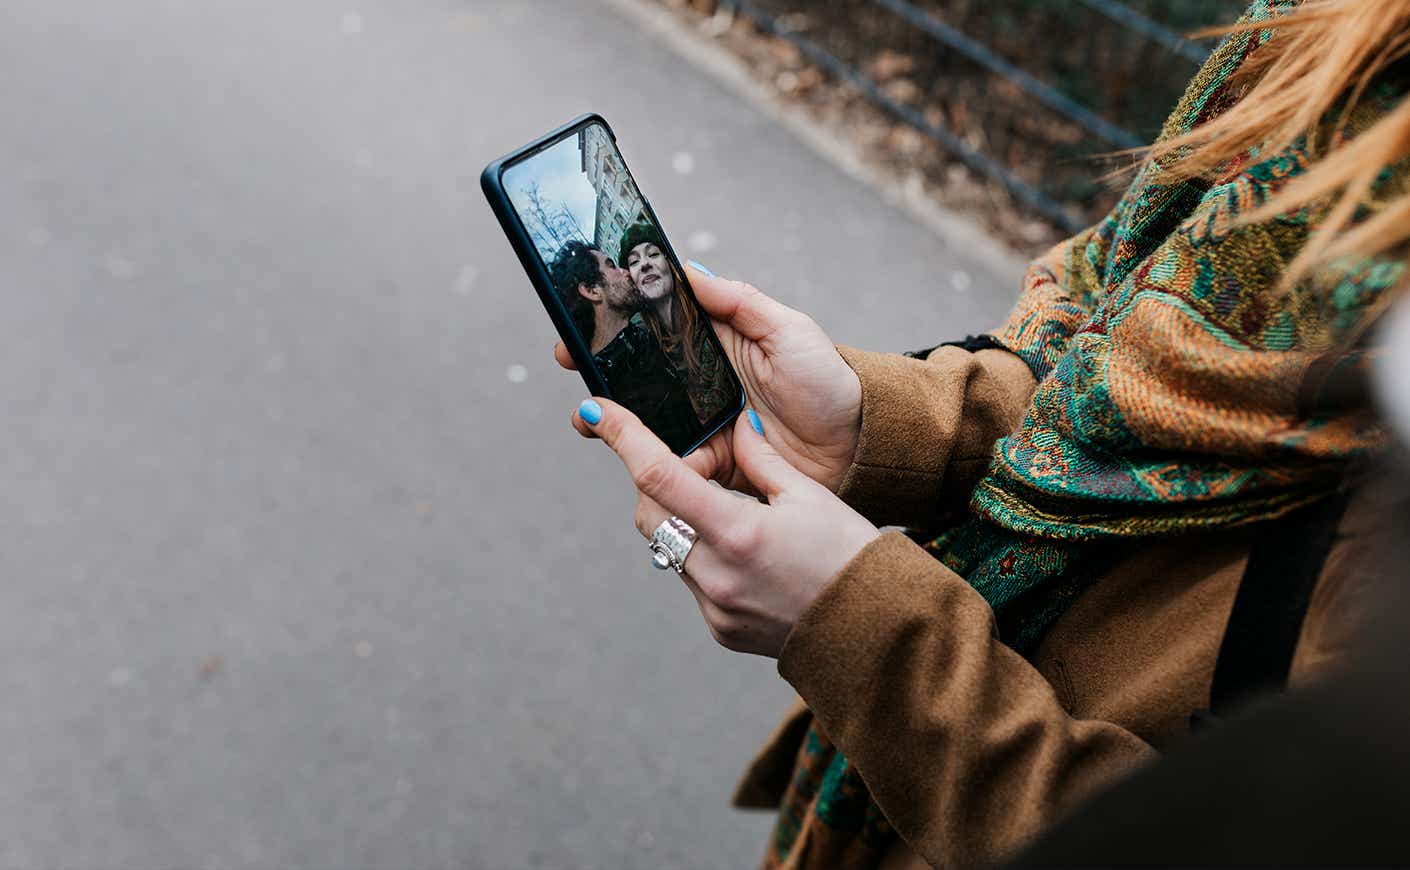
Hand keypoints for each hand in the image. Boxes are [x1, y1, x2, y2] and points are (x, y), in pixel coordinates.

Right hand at [556, 266, 861, 494]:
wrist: (860, 445)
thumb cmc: (829, 381)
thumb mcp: (789, 331)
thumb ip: (741, 303)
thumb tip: (692, 274)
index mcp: (714, 347)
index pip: (654, 333)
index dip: (616, 329)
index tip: (581, 325)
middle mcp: (701, 385)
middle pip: (639, 380)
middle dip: (601, 376)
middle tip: (576, 372)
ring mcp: (704, 427)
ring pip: (649, 425)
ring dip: (620, 424)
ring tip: (594, 420)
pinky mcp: (714, 466)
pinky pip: (677, 467)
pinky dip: (659, 465)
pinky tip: (641, 460)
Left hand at [575, 397, 879, 657]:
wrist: (875, 633)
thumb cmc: (851, 557)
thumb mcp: (811, 496)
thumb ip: (760, 460)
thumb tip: (733, 428)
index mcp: (740, 533)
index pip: (660, 476)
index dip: (623, 438)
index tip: (595, 412)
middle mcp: (718, 575)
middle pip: (651, 515)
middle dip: (656, 487)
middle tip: (693, 471)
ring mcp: (715, 607)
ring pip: (668, 549)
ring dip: (683, 523)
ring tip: (730, 515)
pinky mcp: (719, 628)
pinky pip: (691, 581)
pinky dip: (704, 557)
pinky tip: (747, 556)